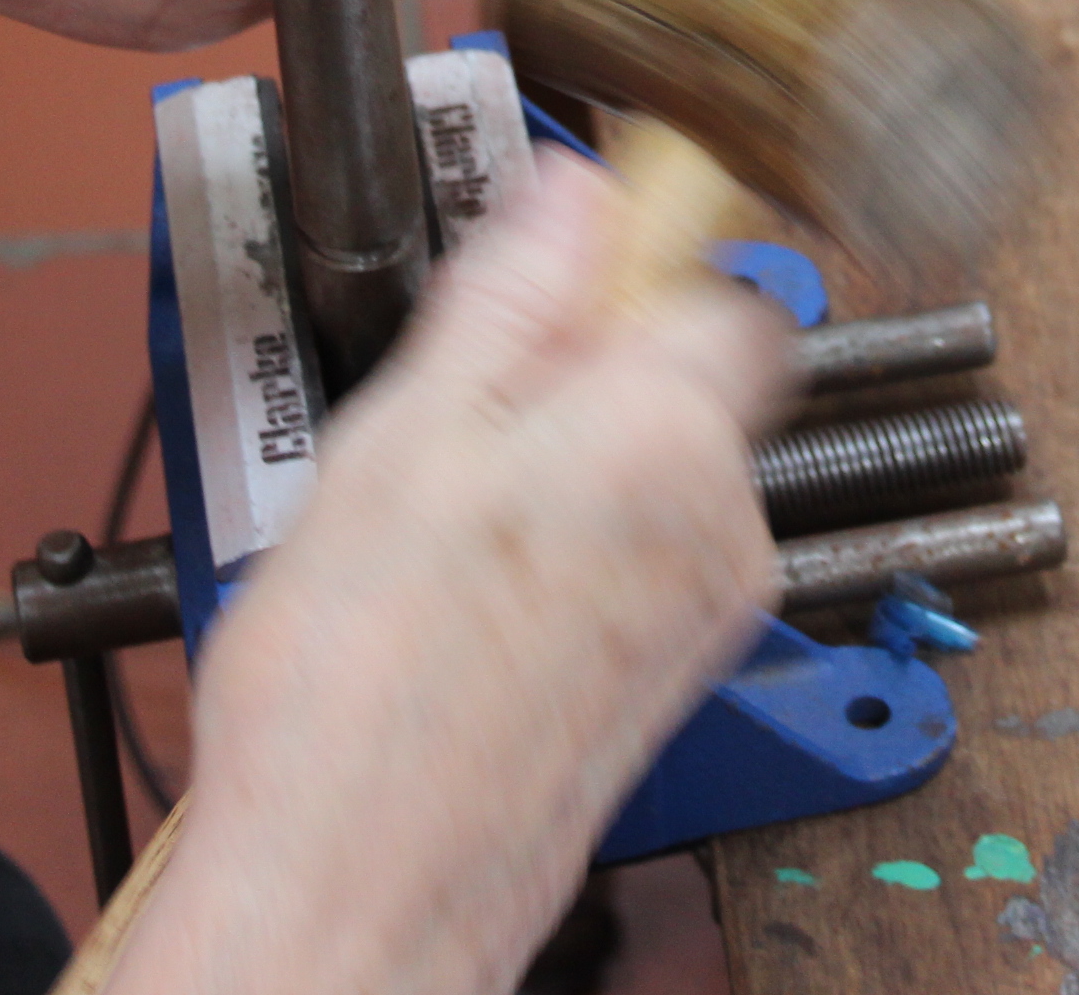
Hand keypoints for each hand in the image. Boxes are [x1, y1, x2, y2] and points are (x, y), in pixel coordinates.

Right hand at [116, 154, 787, 994]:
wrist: (357, 889)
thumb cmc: (359, 690)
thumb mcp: (403, 436)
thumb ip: (511, 298)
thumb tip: (578, 188)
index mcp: (668, 432)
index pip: (722, 283)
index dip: (634, 266)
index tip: (549, 277)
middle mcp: (721, 519)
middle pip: (690, 377)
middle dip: (586, 371)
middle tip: (453, 411)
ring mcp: (706, 608)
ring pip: (659, 469)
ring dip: (569, 464)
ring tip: (439, 523)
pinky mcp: (671, 676)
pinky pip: (642, 557)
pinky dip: (569, 549)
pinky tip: (463, 592)